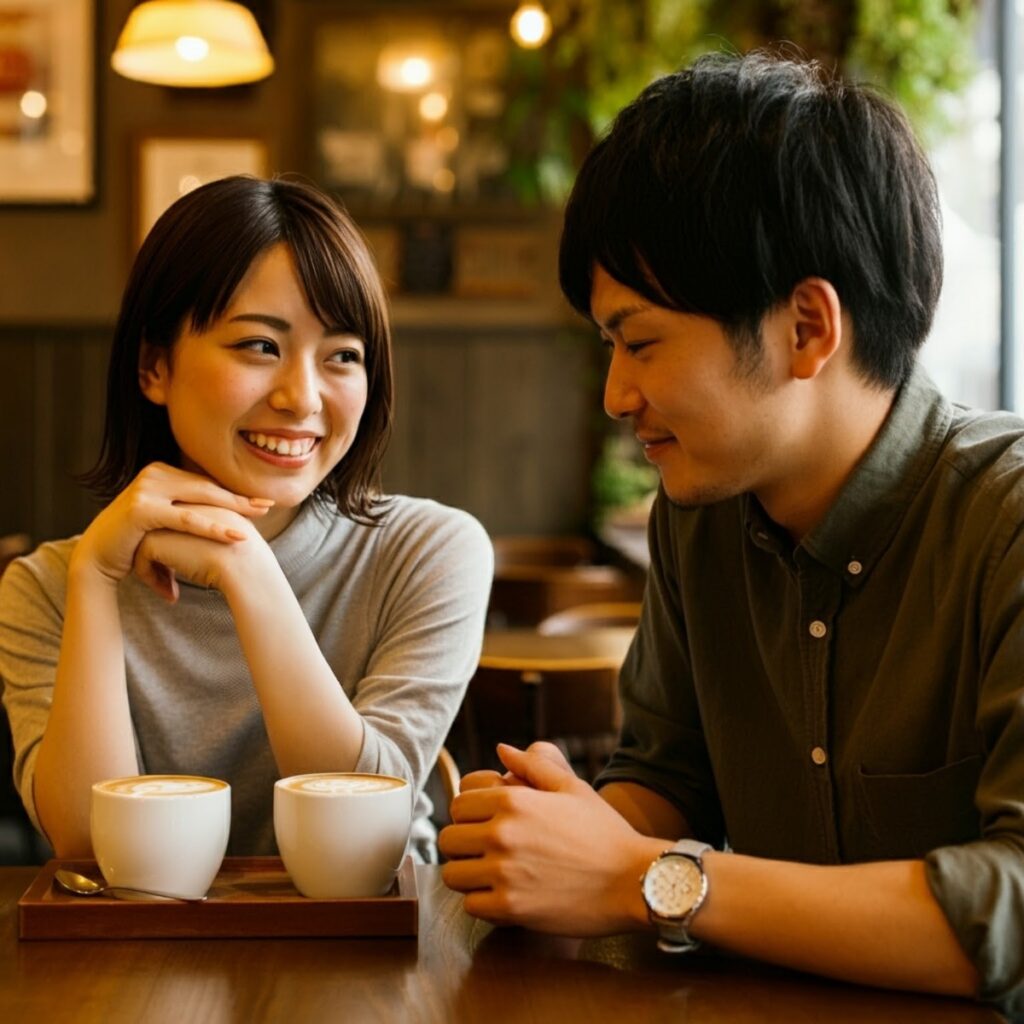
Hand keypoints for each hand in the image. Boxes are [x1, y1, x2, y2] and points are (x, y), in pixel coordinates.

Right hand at [70, 463, 271, 596]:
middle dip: (239, 498)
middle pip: (207, 487)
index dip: (233, 493)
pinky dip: (212, 528)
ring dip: (232, 511)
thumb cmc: (134, 542)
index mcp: (161, 473)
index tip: (260, 501)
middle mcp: (154, 474)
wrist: (97, 557)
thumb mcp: (163, 521)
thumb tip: (219, 515)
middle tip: (267, 505)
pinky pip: (186, 519)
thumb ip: (186, 511)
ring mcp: (147, 488)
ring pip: (200, 501)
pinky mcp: (141, 509)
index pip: (204, 483)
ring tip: (258, 519)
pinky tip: (233, 536)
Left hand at [440, 742, 665, 935]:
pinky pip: (471, 906)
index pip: (458, 805)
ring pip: (453, 874)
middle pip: (449, 839)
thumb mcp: (571, 788)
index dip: (468, 815)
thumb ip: (533, 765)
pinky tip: (505, 896)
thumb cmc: (605, 832)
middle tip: (485, 852)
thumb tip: (502, 749)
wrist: (633, 881)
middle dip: (463, 845)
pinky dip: (483, 904)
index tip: (485, 825)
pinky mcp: (510, 909)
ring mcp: (504, 873)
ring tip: (491, 875)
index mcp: (512, 801)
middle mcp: (502, 834)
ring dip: (468, 876)